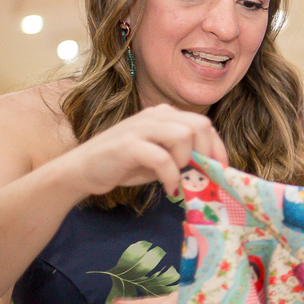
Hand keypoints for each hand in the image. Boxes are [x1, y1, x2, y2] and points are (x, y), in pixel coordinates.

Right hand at [69, 104, 227, 197]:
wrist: (83, 170)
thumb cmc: (125, 164)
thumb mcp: (160, 157)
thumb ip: (183, 155)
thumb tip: (211, 167)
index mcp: (165, 115)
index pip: (203, 124)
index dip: (217, 147)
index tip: (221, 168)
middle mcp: (155, 116)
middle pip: (199, 124)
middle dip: (206, 151)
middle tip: (200, 173)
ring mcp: (140, 128)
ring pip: (183, 135)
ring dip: (186, 160)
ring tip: (176, 176)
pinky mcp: (127, 145)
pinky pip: (162, 157)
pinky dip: (170, 175)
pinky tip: (168, 187)